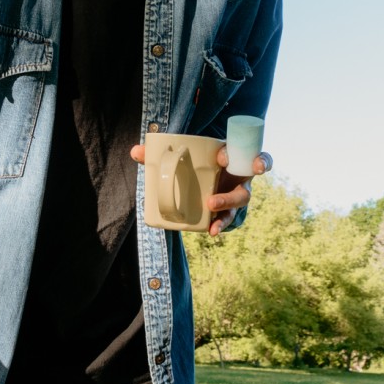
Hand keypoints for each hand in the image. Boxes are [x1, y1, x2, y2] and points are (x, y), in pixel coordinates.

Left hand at [128, 142, 272, 235]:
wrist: (198, 180)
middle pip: (248, 180)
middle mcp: (239, 173)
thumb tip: (135, 151)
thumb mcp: (179, 156)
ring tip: (209, 211)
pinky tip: (211, 232)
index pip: (248, 153)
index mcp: (232, 155)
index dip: (248, 157)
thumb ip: (158, 153)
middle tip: (212, 198)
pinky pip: (229, 218)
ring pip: (241, 199)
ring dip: (226, 206)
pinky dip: (220, 225)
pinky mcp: (228, 209)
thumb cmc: (192, 163)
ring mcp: (236, 191)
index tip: (221, 158)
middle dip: (234, 187)